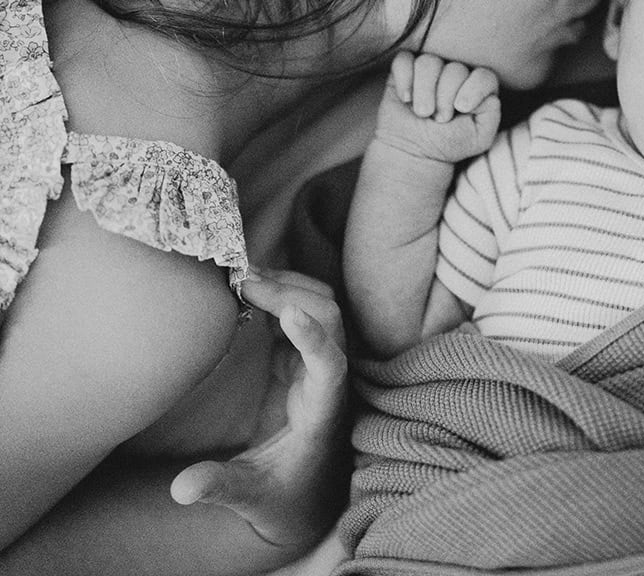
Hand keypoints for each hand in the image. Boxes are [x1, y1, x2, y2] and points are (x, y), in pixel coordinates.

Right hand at [170, 269, 348, 551]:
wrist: (307, 493)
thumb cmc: (282, 496)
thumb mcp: (250, 496)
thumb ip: (219, 487)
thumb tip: (181, 489)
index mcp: (322, 409)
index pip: (330, 366)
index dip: (313, 338)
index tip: (287, 314)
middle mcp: (327, 377)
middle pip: (329, 318)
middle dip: (289, 293)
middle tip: (241, 282)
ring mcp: (317, 361)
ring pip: (320, 305)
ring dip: (287, 285)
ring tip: (241, 277)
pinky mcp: (301, 355)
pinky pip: (301, 309)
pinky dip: (278, 292)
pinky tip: (244, 288)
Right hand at [373, 51, 501, 163]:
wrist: (412, 151)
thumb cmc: (447, 144)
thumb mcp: (479, 138)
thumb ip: (490, 113)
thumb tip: (485, 92)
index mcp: (476, 88)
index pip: (484, 76)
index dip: (474, 90)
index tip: (461, 108)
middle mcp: (455, 75)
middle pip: (455, 70)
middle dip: (445, 98)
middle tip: (439, 119)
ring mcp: (429, 71)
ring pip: (429, 62)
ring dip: (424, 91)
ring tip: (423, 113)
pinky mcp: (404, 70)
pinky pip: (404, 59)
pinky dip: (404, 78)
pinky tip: (406, 99)